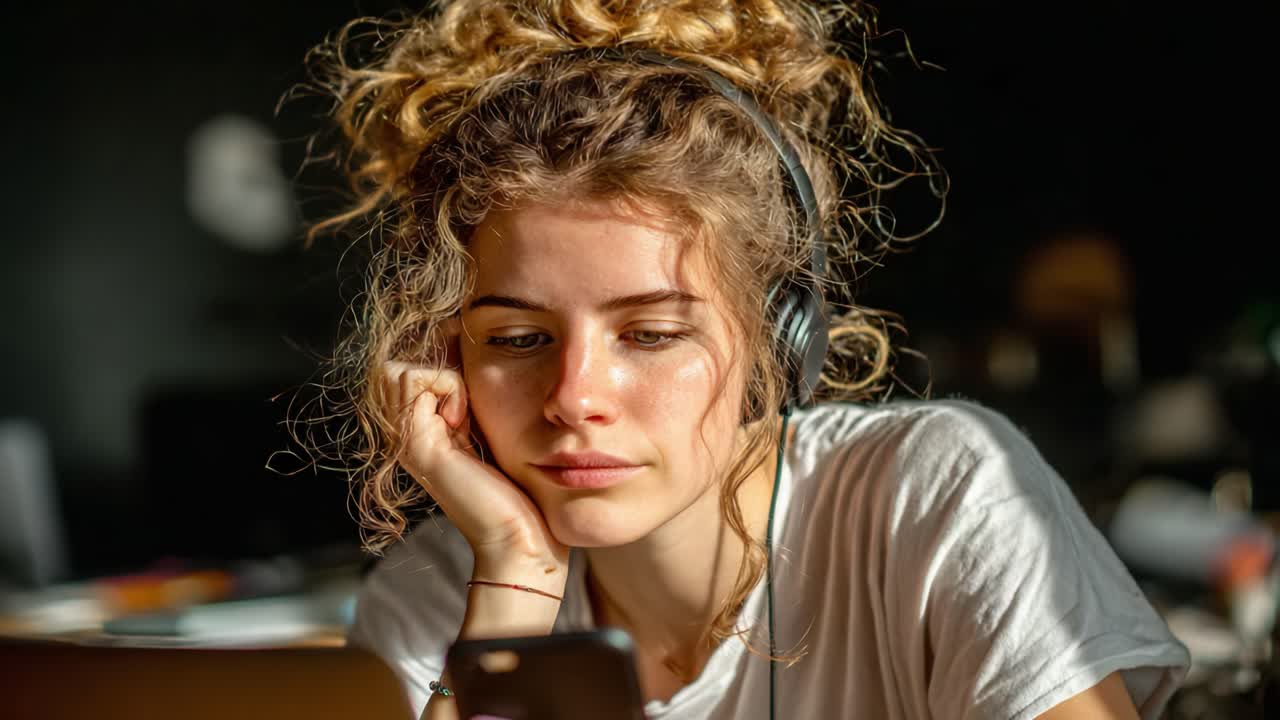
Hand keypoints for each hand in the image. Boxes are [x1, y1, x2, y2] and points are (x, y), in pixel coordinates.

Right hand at [379, 359, 568, 575]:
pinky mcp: (416, 445)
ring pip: (398, 371)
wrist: (520, 536)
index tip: (470, 399)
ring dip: (440, 379)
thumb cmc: (519, 487)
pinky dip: (446, 388)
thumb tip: (468, 352)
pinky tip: (462, 423)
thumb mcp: (490, 428)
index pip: (404, 371)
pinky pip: (415, 382)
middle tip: (464, 405)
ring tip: (463, 415)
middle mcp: (406, 436)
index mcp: (422, 432)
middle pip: (392, 369)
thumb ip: (472, 400)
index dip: (438, 367)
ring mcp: (406, 441)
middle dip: (435, 370)